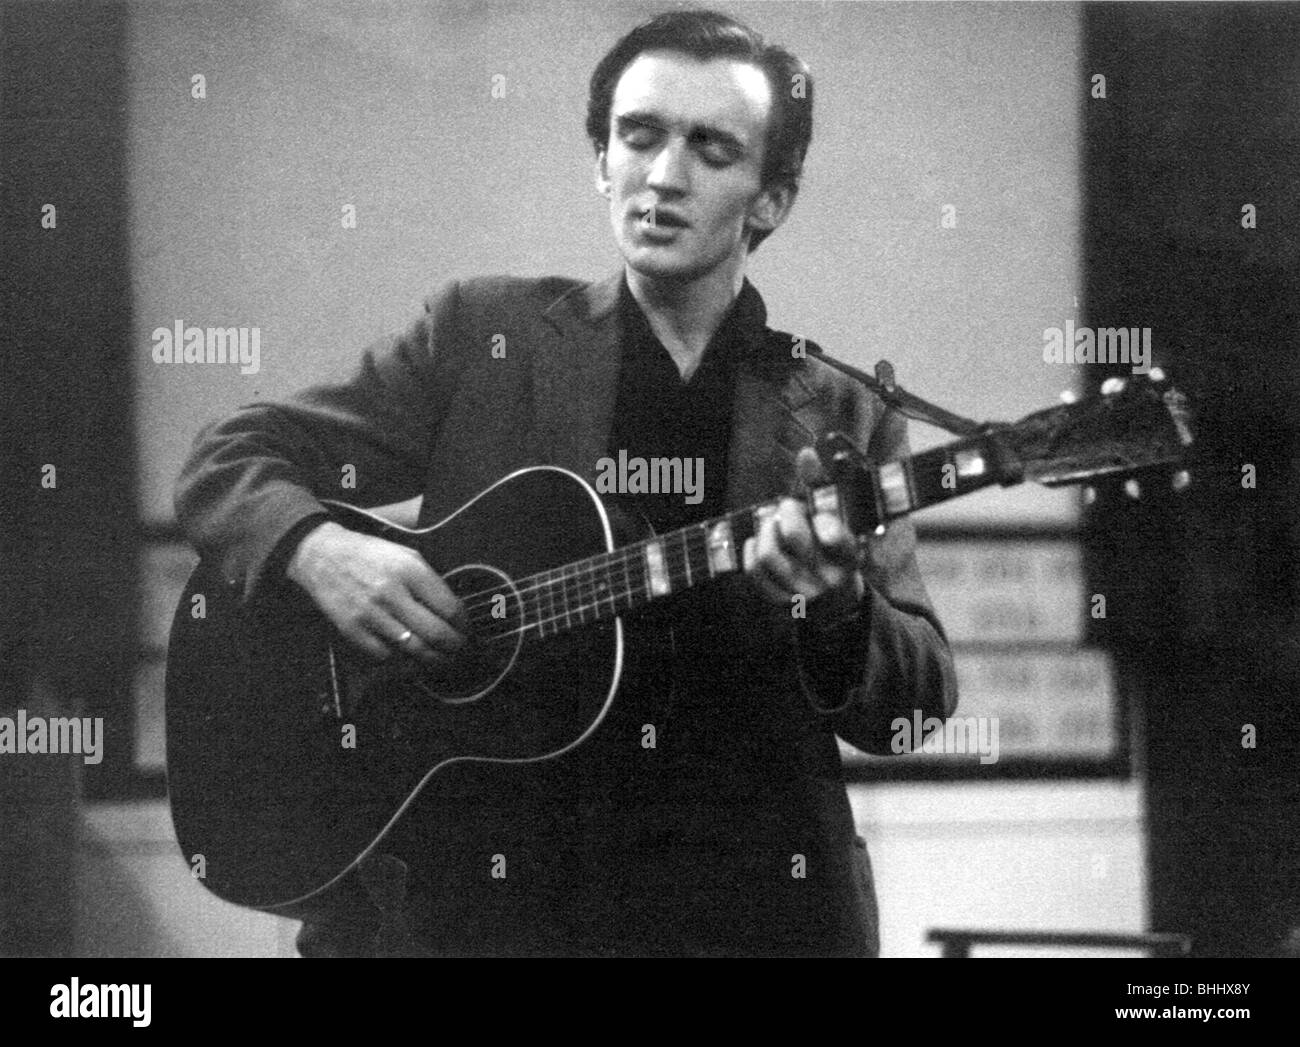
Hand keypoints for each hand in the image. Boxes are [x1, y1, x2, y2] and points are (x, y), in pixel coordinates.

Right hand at [285, 521, 467, 661]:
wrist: (322, 555)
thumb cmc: (370, 555)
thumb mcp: (406, 555)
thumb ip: (429, 581)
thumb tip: (453, 611)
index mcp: (410, 570)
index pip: (449, 607)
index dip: (463, 624)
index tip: (465, 629)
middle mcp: (391, 592)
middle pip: (435, 633)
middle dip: (454, 647)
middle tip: (459, 650)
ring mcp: (370, 613)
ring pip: (413, 649)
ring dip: (433, 660)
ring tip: (442, 660)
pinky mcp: (352, 629)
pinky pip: (385, 656)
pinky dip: (401, 661)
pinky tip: (410, 659)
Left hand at [743, 448, 864, 621]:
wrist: (835, 601)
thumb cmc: (834, 548)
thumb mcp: (839, 518)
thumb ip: (822, 484)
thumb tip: (806, 453)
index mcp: (849, 555)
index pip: (834, 536)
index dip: (824, 522)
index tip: (821, 519)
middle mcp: (827, 578)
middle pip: (793, 536)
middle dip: (786, 511)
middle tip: (789, 508)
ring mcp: (801, 592)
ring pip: (768, 554)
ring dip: (766, 530)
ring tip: (774, 524)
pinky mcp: (779, 600)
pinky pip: (753, 569)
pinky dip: (752, 548)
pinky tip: (761, 541)